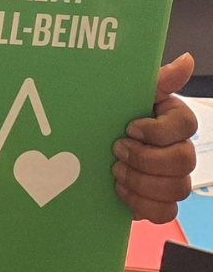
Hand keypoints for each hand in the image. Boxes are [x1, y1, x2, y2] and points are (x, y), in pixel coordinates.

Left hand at [112, 53, 197, 222]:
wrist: (84, 143)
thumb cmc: (108, 113)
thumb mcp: (123, 92)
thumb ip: (156, 79)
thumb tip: (187, 60)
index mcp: (171, 118)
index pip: (186, 124)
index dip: (158, 130)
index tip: (129, 127)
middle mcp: (178, 148)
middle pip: (184, 160)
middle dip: (146, 159)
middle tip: (116, 150)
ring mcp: (172, 177)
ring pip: (177, 188)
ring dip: (141, 181)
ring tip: (115, 170)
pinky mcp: (159, 201)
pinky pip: (165, 212)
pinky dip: (141, 203)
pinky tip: (120, 190)